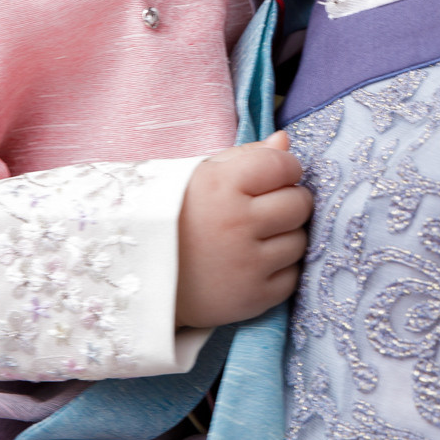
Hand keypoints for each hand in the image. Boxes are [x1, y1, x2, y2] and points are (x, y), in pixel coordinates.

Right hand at [174, 132, 309, 327]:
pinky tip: (255, 263)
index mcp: (221, 185)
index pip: (284, 166)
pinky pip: (293, 277)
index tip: (273, 176)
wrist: (138, 276)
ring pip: (300, 240)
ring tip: (257, 237)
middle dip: (290, 201)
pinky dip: (281, 270)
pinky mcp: (253, 298)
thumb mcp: (198, 176)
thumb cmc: (172, 217)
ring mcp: (247, 264)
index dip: (284, 168)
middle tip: (267, 208)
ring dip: (286, 236)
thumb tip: (285, 142)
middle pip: (299, 203)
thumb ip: (245, 156)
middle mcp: (237, 223)